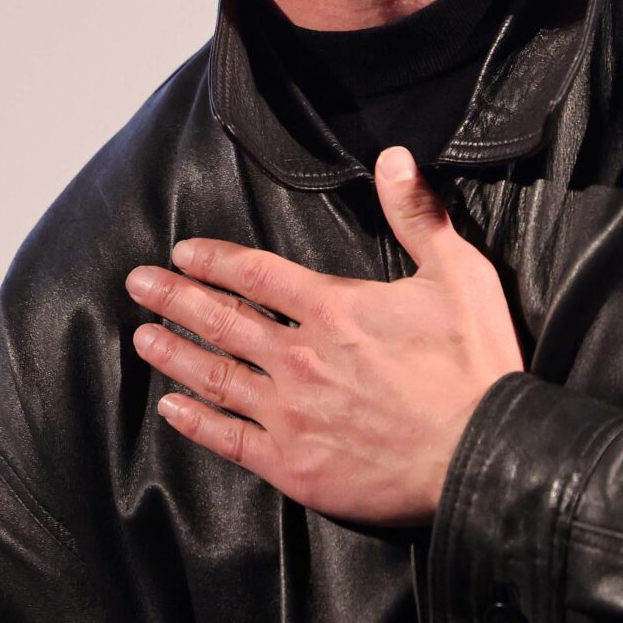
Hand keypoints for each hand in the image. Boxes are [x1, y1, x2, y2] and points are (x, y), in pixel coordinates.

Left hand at [124, 146, 524, 527]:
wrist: (484, 455)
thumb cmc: (476, 365)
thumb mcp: (459, 274)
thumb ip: (418, 215)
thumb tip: (393, 158)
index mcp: (334, 309)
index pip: (255, 274)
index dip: (214, 260)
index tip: (183, 253)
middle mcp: (301, 357)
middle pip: (222, 319)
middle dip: (175, 298)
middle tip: (138, 284)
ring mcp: (292, 413)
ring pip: (216, 376)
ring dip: (175, 353)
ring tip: (142, 338)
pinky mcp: (294, 465)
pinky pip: (229, 439)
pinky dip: (195, 422)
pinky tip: (170, 409)